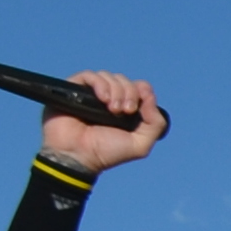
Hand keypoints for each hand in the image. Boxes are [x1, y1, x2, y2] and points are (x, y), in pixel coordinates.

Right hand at [42, 72, 163, 176]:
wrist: (78, 155)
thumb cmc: (107, 152)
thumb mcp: (140, 145)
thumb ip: (155, 124)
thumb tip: (150, 95)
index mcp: (126, 109)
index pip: (139, 87)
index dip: (142, 91)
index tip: (137, 107)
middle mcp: (110, 99)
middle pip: (125, 80)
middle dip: (129, 93)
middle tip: (125, 111)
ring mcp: (92, 93)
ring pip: (109, 76)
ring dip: (116, 90)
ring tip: (112, 109)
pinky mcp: (74, 89)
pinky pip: (90, 75)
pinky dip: (100, 83)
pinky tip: (102, 98)